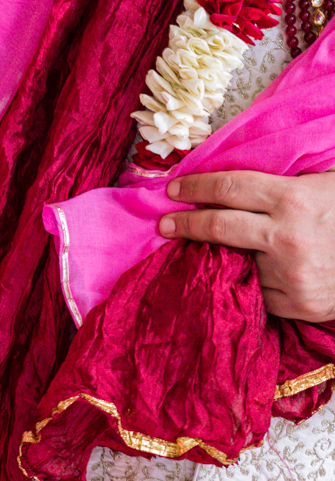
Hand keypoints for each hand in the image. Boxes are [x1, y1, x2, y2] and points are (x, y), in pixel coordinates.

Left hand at [159, 170, 334, 321]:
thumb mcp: (327, 186)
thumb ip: (288, 181)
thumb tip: (238, 176)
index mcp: (294, 201)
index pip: (230, 188)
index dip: (196, 186)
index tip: (172, 189)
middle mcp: (286, 238)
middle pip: (218, 226)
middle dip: (185, 223)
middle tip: (163, 223)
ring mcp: (288, 275)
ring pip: (236, 261)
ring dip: (222, 256)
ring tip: (215, 249)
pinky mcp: (292, 304)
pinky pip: (256, 289)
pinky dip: (249, 280)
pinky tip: (249, 273)